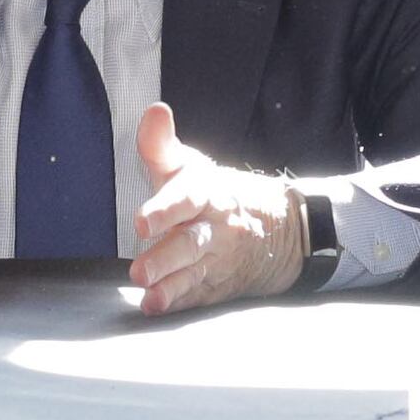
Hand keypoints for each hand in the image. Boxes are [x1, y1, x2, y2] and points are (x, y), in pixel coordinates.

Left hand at [127, 104, 308, 314]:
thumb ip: (162, 145)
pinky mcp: (218, 284)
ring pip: (195, 273)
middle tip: (139, 271)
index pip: (188, 198)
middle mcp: (216, 227)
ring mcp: (219, 259)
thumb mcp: (191, 166)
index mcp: (207, 193)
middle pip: (192, 242)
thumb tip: (153, 112)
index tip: (141, 222)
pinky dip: (179, 302)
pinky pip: (199, 294)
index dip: (165, 209)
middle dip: (166, 257)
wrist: (280, 228)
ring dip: (171, 286)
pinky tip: (157, 307)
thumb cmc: (215, 195)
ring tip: (148, 296)